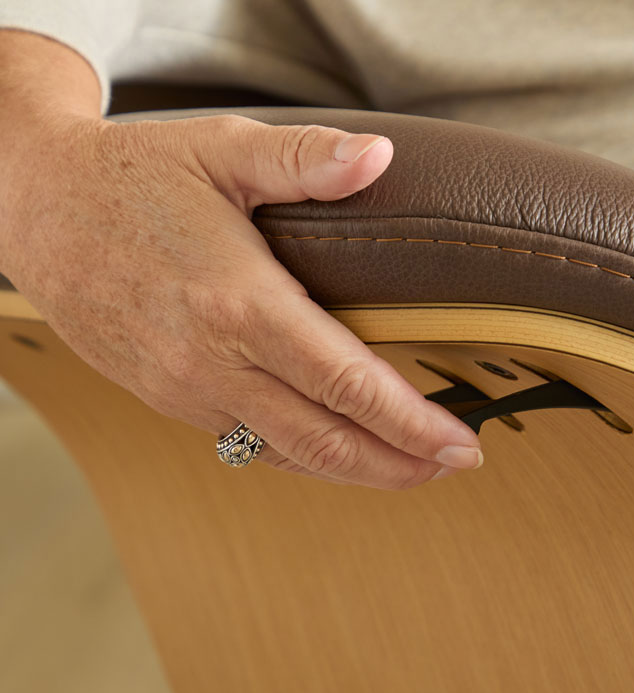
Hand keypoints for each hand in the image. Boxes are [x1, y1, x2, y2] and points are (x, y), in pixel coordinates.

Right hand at [1, 111, 483, 488]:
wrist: (35, 211)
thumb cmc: (131, 178)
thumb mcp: (221, 150)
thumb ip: (306, 161)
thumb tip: (381, 158)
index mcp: (240, 303)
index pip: (348, 384)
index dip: (412, 424)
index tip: (461, 443)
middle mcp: (214, 363)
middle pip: (328, 441)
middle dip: (401, 465)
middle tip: (456, 464)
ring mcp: (189, 392)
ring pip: (290, 456)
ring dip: (359, 471)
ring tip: (413, 470)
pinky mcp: (172, 402)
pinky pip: (252, 446)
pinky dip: (306, 459)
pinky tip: (341, 453)